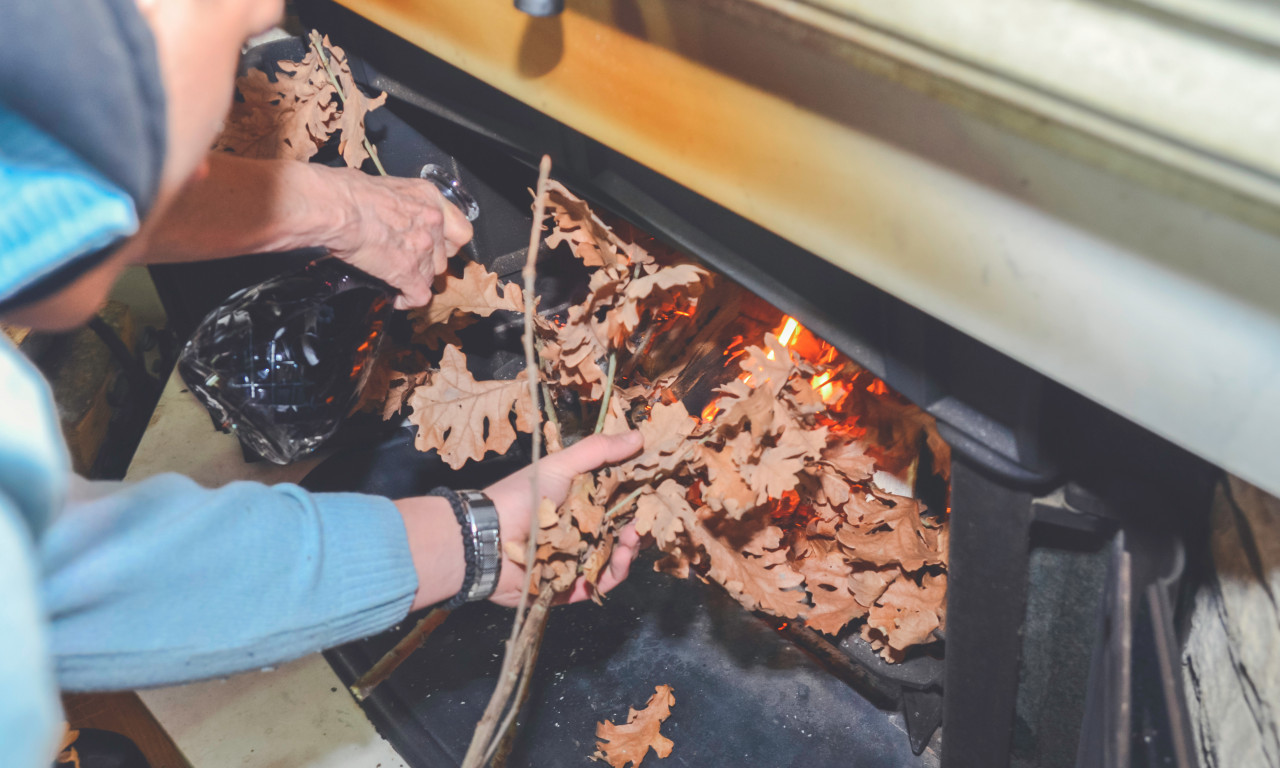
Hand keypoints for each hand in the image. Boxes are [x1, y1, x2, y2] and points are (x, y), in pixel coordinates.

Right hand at [318, 165, 473, 308]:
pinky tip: (397, 298)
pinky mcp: (408, 272)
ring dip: (416, 279)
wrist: (338, 208)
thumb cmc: (348, 192)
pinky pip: (419, 296)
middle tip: (409, 260)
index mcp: (429, 198)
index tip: (436, 246)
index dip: (447, 243)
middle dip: (428, 262)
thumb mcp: (386, 187)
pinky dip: (408, 300)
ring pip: (431, 276)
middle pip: (443, 256)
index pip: (458, 230)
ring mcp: (423, 249)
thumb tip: (391, 213)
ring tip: (397, 277)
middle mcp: (432, 223)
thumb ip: (401, 205)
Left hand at [484, 431, 644, 606]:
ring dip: (631, 548)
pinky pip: (602, 582)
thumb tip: (639, 436)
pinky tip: (621, 557)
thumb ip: (598, 451)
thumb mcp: (560, 465)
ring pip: (617, 557)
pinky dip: (615, 571)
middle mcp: (582, 530)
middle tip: (648, 520)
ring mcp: (578, 559)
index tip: (658, 491)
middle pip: (623, 531)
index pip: (620, 500)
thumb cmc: (521, 496)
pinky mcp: (572, 585)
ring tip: (632, 538)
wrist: (486, 538)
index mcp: (580, 501)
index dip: (641, 497)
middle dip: (640, 525)